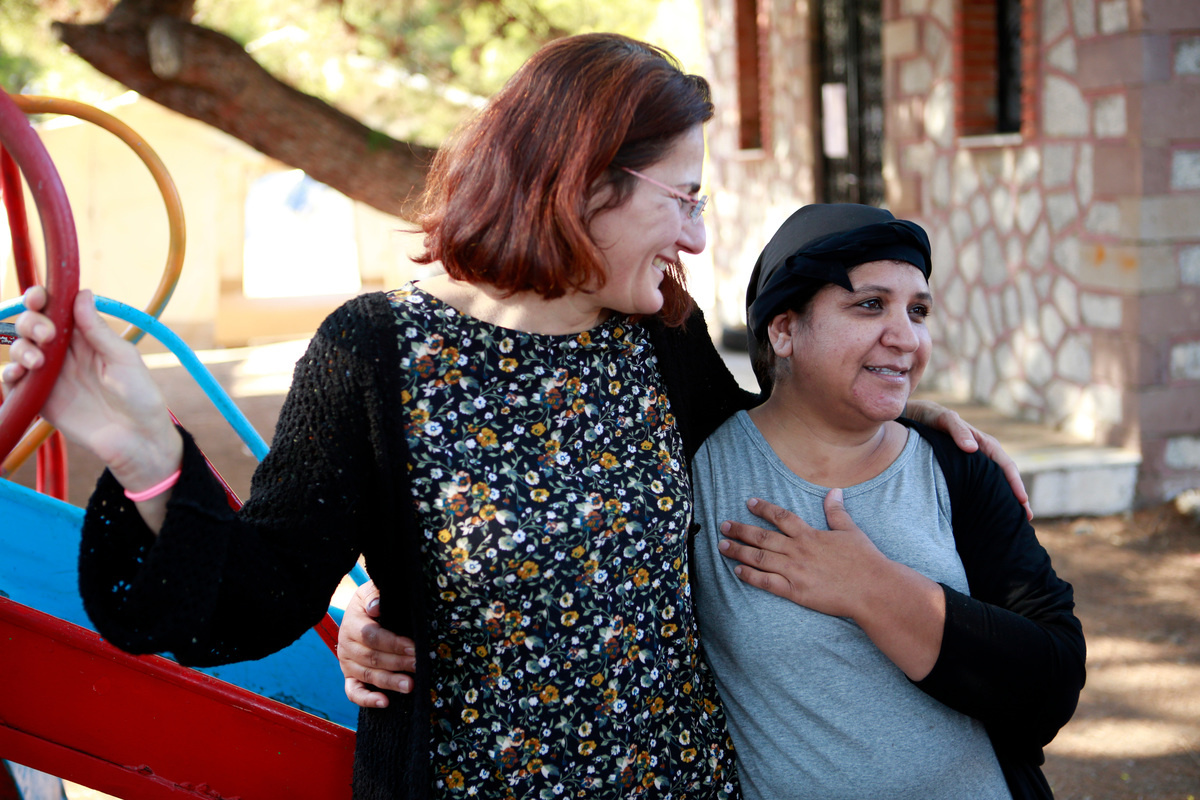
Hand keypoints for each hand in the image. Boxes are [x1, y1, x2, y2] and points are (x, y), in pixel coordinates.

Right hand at [3, 287, 181, 490]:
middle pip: (31, 326)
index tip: (39, 297)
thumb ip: (98, 330)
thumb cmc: (140, 396)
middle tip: (47, 336)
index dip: (42, 298)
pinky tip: (20, 375)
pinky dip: (9, 374)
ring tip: (38, 362)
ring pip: (19, 350)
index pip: (56, 309)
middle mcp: (64, 353)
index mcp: (86, 337)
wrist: (137, 439)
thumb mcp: (123, 359)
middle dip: (31, 323)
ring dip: (21, 349)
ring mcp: (50, 375)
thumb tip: (82, 293)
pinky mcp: (40, 399)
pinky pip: (13, 382)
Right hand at [338, 580, 415, 707]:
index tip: (414, 648)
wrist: (359, 612)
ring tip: (410, 686)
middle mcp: (346, 646)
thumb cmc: (373, 600)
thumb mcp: (371, 590)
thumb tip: (377, 606)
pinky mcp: (349, 677)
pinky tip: (385, 702)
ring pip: (367, 676)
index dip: (393, 643)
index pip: (372, 636)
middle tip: (419, 666)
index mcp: (352, 624)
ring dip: (389, 682)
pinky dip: (367, 700)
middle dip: (398, 663)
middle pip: (372, 658)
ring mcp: (346, 663)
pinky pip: (354, 692)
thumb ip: (374, 595)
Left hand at [718, 490, 884, 618]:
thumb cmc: (864, 560)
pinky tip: (738, 571)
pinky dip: (750, 576)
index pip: (781, 517)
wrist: (872, 589)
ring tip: (722, 546)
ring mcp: (795, 571)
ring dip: (739, 551)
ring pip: (759, 558)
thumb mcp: (851, 531)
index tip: (748, 502)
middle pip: (762, 537)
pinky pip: (766, 582)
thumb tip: (835, 491)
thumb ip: (837, 512)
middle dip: (741, 530)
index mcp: (810, 534)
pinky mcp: (795, 591)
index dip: (763, 509)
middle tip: (724, 525)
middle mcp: (798, 550)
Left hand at [905, 398, 1031, 519]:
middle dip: (1018, 497)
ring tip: (1014, 521)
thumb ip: (958, 431)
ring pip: (996, 484)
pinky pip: (982, 485)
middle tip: (1027, 519)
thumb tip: (972, 449)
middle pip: (1006, 478)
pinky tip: (989, 512)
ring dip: (1006, 500)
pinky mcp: (966, 471)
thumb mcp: (946, 420)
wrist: (920, 418)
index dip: (1015, 484)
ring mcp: (977, 464)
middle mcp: (985, 455)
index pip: (1006, 466)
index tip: (1022, 501)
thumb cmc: (934, 418)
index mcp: (986, 444)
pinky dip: (990, 497)